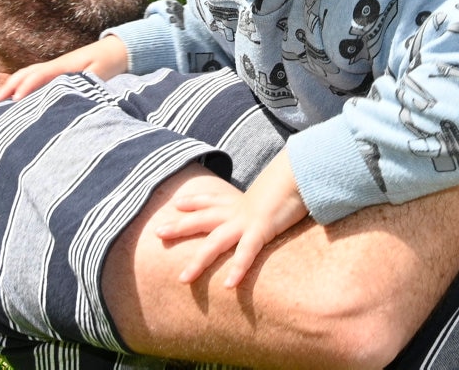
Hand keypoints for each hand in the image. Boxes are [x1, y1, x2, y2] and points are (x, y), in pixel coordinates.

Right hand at [0, 35, 129, 101]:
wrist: (117, 50)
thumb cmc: (109, 62)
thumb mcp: (100, 73)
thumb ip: (85, 82)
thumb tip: (69, 94)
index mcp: (64, 66)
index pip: (39, 75)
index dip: (26, 87)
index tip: (14, 101)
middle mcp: (55, 65)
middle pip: (25, 73)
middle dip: (8, 87)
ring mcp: (54, 67)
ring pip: (26, 74)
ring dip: (10, 86)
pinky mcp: (56, 72)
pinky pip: (33, 77)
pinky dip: (20, 85)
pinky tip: (13, 98)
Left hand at [156, 152, 308, 288]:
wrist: (300, 173)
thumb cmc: (289, 184)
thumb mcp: (273, 195)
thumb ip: (267, 202)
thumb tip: (269, 207)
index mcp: (239, 201)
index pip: (212, 199)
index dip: (194, 201)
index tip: (178, 204)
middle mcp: (237, 211)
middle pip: (202, 219)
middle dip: (180, 226)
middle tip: (158, 232)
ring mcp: (246, 221)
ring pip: (215, 243)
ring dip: (198, 262)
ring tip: (182, 279)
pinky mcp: (260, 230)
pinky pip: (245, 253)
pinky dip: (237, 269)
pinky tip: (228, 285)